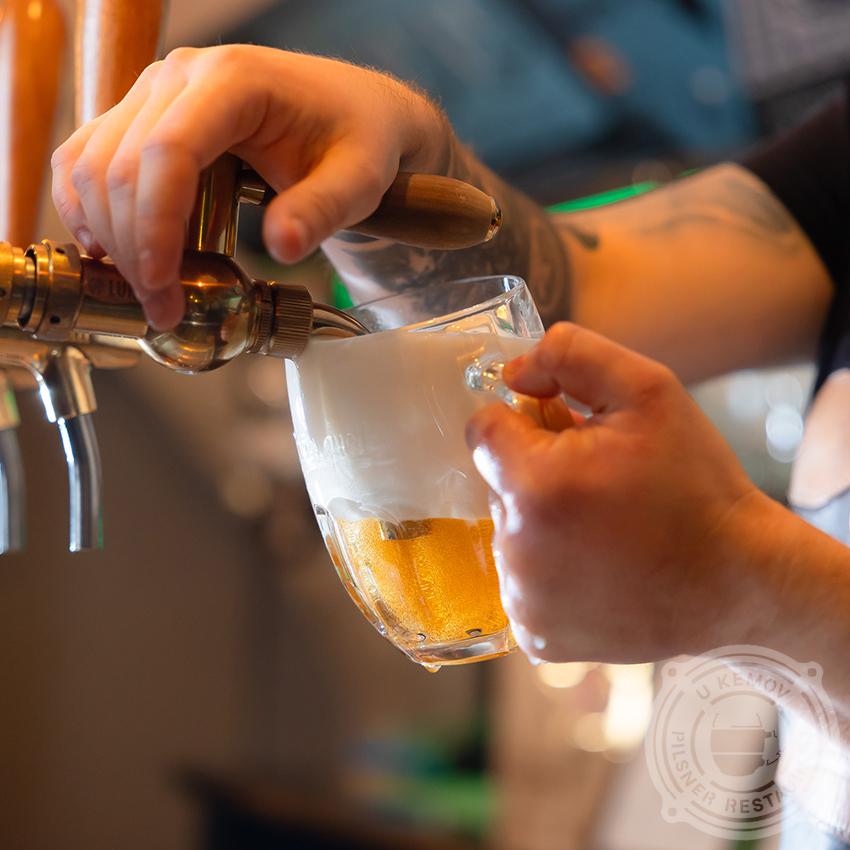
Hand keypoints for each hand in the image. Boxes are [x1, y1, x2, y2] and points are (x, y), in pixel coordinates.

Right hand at [51, 46, 448, 328]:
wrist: (352, 111)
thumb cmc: (357, 138)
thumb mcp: (358, 179)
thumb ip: (323, 209)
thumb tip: (282, 247)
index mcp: (234, 81)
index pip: (169, 151)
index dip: (155, 226)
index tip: (164, 285)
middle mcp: (181, 77)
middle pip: (121, 164)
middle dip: (134, 248)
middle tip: (162, 308)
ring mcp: (156, 93)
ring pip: (93, 163)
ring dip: (108, 235)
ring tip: (149, 291)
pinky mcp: (145, 116)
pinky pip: (88, 156)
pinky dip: (87, 206)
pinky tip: (110, 251)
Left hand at [466, 323, 758, 663]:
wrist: (737, 580)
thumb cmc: (695, 482)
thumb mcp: (649, 390)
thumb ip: (571, 355)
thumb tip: (511, 372)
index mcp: (536, 485)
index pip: (483, 431)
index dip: (525, 424)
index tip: (565, 434)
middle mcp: (518, 550)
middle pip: (497, 484)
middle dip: (537, 473)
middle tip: (598, 483)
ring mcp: (524, 601)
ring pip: (509, 533)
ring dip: (542, 522)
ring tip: (604, 528)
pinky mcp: (537, 637)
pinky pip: (521, 582)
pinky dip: (550, 570)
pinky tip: (597, 567)